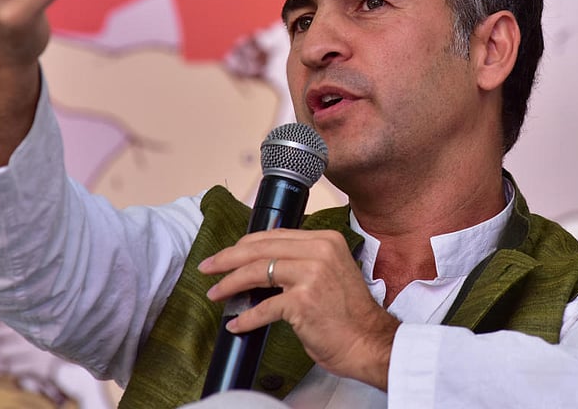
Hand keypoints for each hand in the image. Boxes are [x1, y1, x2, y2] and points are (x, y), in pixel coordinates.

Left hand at [199, 229, 399, 390]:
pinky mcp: (303, 301)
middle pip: (261, 249)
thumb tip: (259, 264)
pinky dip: (247, 317)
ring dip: (230, 284)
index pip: (274, 235)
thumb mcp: (329, 272)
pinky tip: (237, 324)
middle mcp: (319, 251)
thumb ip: (301, 261)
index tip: (226, 254)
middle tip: (208, 267)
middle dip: (228, 259)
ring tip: (215, 293)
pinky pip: (264, 307)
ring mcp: (311, 275)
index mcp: (325, 240)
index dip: (244, 244)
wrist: (369, 342)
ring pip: (257, 272)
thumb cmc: (348, 314)